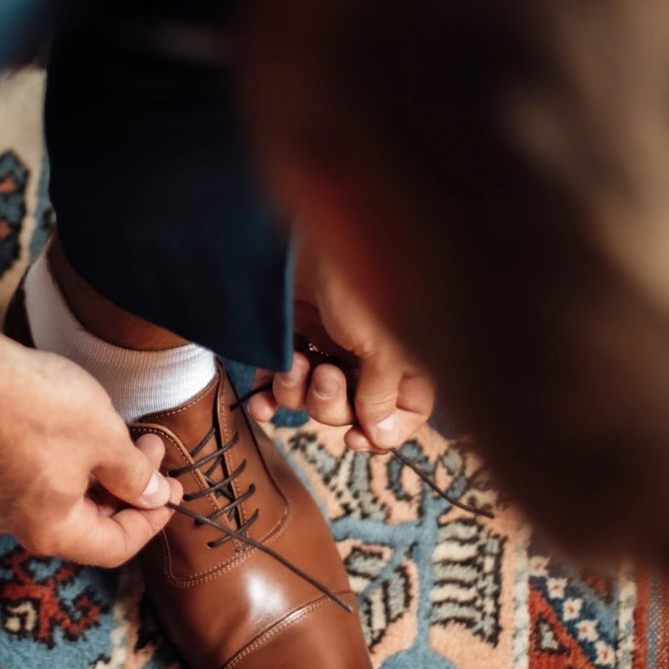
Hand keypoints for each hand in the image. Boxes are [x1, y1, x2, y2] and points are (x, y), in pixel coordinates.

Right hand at [0, 320, 182, 564]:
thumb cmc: (38, 409)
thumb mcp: (105, 440)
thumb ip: (135, 475)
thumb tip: (153, 495)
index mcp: (53, 532)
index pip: (116, 547)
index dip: (152, 520)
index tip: (173, 489)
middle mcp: (19, 525)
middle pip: (88, 524)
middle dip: (127, 490)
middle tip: (154, 452)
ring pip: (61, 500)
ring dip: (99, 474)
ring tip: (122, 435)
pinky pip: (35, 481)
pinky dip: (68, 465)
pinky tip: (82, 431)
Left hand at [248, 253, 434, 452]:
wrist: (301, 229)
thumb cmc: (357, 275)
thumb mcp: (381, 341)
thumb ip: (381, 392)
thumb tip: (379, 433)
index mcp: (406, 354)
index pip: (408, 411)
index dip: (384, 431)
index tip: (357, 438)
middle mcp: (370, 352)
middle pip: (354, 410)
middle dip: (332, 404)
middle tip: (322, 374)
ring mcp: (330, 342)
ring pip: (313, 398)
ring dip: (299, 394)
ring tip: (295, 364)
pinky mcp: (293, 333)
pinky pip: (280, 382)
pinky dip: (270, 395)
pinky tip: (260, 400)